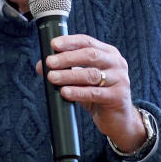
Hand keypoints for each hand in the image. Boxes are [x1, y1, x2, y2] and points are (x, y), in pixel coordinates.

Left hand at [36, 34, 145, 152]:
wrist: (118, 119)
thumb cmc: (97, 94)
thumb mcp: (81, 80)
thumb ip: (65, 70)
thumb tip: (41, 65)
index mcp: (108, 53)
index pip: (88, 42)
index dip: (70, 42)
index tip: (53, 44)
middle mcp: (117, 63)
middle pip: (90, 55)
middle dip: (67, 58)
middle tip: (49, 62)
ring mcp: (120, 80)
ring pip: (91, 74)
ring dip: (69, 75)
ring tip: (52, 77)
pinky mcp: (118, 97)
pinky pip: (94, 93)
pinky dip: (77, 92)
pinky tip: (65, 92)